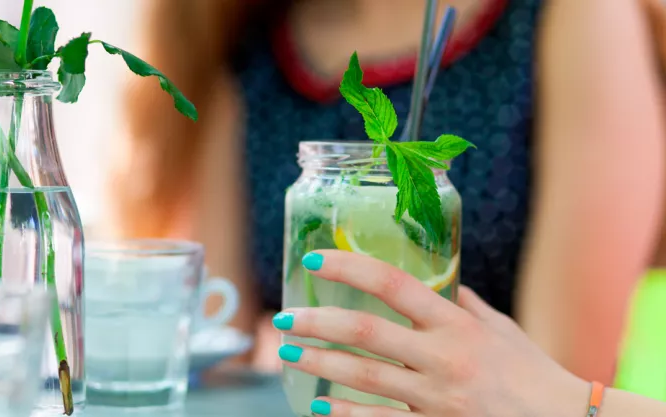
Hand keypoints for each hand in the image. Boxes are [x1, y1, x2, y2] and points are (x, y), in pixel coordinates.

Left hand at [273, 250, 589, 416]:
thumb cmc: (530, 372)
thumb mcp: (498, 328)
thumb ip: (461, 304)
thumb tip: (434, 281)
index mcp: (456, 324)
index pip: (394, 284)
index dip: (350, 268)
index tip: (315, 258)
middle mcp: (444, 356)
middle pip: (367, 332)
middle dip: (318, 322)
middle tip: (283, 316)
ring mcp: (437, 397)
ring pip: (365, 377)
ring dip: (320, 363)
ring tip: (287, 353)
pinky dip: (346, 415)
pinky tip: (318, 406)